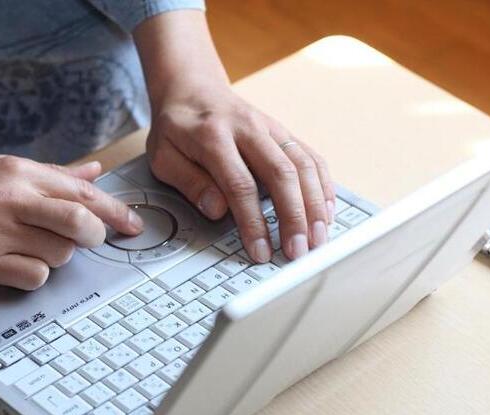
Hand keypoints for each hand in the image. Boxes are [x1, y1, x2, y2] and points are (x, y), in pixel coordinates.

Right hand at [0, 156, 142, 288]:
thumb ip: (51, 174)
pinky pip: (34, 277)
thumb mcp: (1, 168)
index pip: (83, 191)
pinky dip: (36, 276)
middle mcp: (11, 198)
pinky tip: (18, 266)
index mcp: (19, 172)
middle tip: (90, 241)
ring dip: (58, 257)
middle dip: (95, 236)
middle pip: (80, 221)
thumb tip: (94, 172)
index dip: (116, 212)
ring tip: (33, 249)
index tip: (133, 226)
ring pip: (60, 254)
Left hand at [135, 10, 334, 262]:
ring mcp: (270, 128)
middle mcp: (248, 128)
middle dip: (294, 217)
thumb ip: (189, 182)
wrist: (192, 88)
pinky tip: (326, 211)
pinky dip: (323, 186)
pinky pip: (311, 157)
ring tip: (317, 238)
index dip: (254, 222)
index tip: (260, 251)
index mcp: (213, 135)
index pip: (240, 185)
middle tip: (298, 251)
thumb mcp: (163, 155)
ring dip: (315, 205)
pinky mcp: (283, 132)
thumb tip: (218, 210)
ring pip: (303, 165)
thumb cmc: (175, 127)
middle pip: (281, 174)